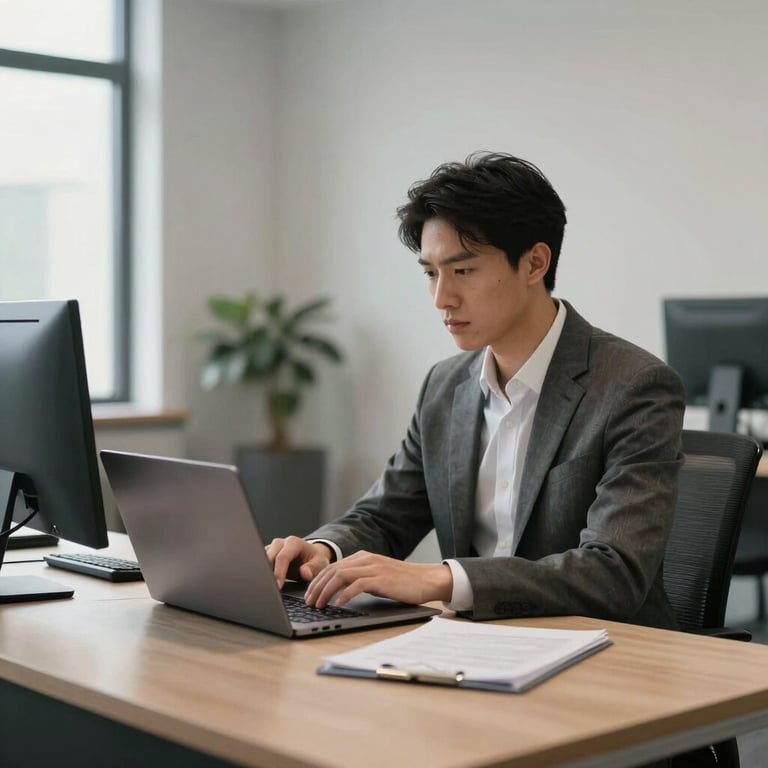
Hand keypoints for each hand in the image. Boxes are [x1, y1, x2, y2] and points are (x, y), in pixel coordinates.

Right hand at [266, 536, 332, 588]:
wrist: (311, 555)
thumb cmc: (315, 559)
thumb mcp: (320, 563)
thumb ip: (313, 568)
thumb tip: (305, 573)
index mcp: (293, 542)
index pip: (282, 557)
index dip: (279, 573)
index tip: (278, 586)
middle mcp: (280, 543)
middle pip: (268, 558)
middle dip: (267, 574)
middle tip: (269, 590)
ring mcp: (272, 548)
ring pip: (261, 561)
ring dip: (263, 574)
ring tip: (267, 587)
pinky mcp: (267, 555)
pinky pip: (260, 564)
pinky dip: (261, 574)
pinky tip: (265, 583)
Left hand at [304, 551, 452, 607]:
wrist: (426, 579)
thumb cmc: (402, 582)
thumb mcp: (376, 577)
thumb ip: (360, 579)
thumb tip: (339, 591)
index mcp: (363, 557)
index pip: (333, 567)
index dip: (318, 581)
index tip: (309, 594)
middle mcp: (366, 559)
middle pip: (332, 570)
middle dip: (317, 587)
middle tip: (308, 602)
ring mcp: (373, 568)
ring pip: (340, 576)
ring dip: (326, 591)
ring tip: (319, 605)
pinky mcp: (381, 579)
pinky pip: (357, 585)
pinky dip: (344, 594)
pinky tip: (338, 604)